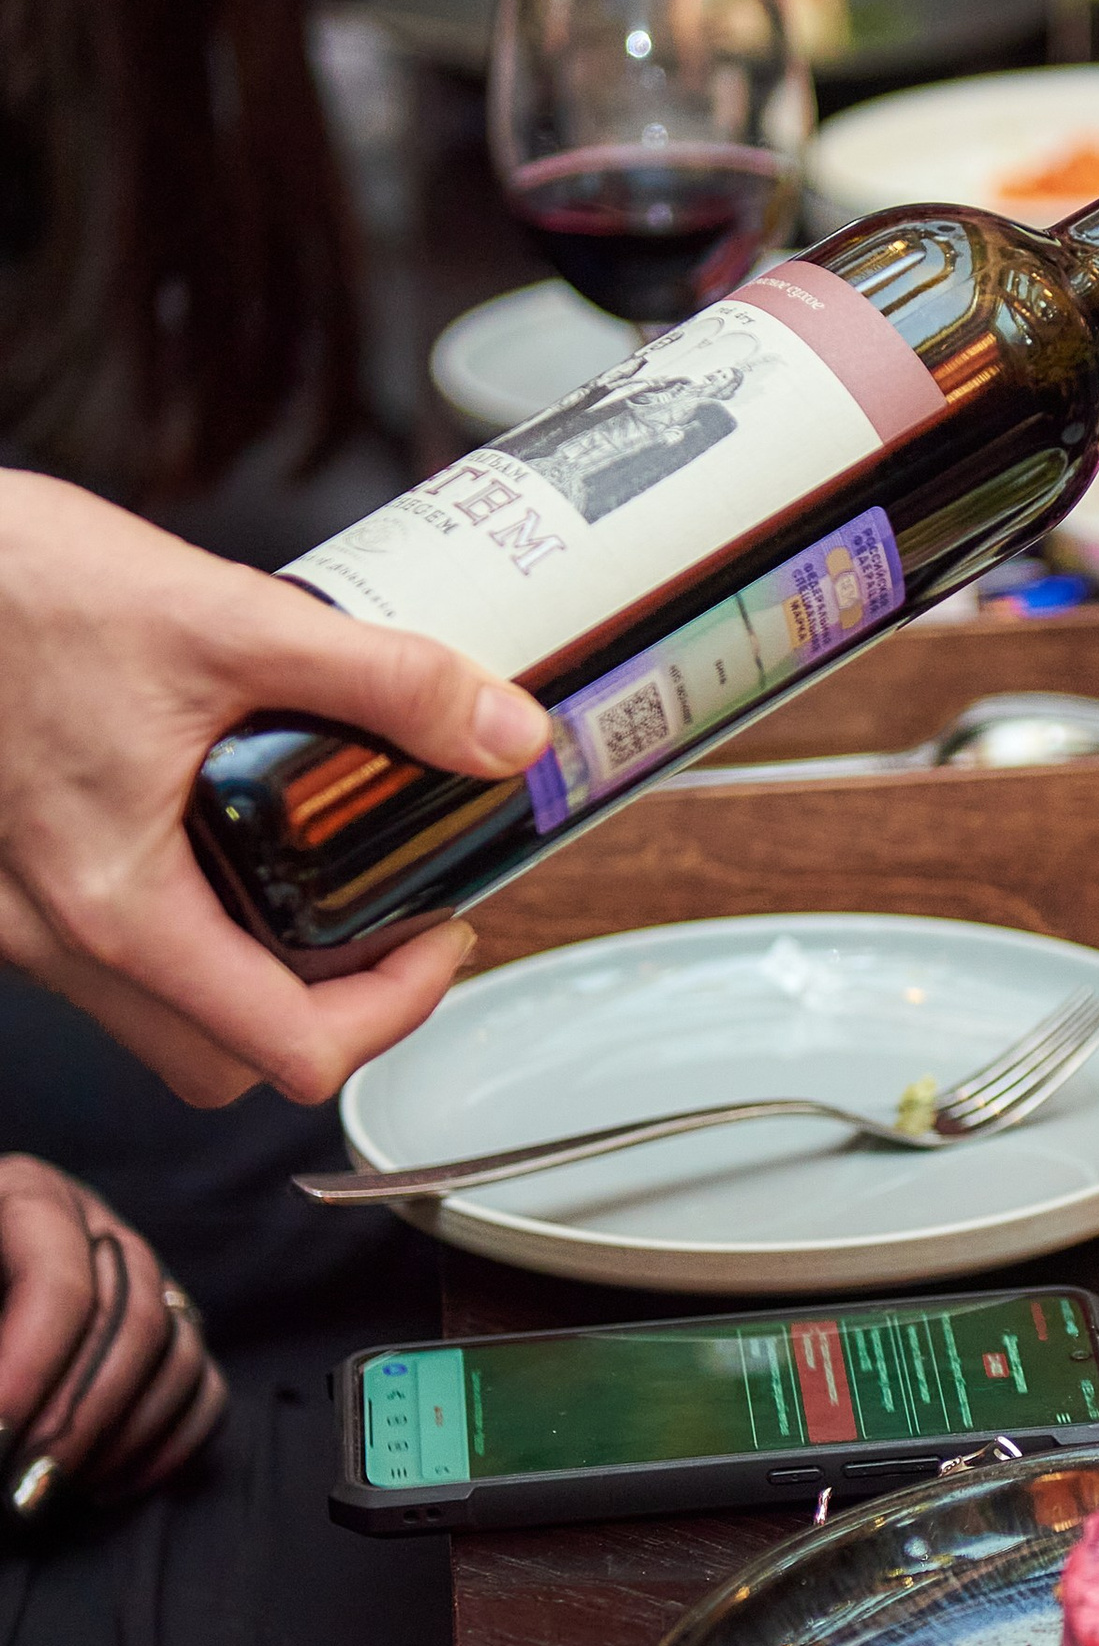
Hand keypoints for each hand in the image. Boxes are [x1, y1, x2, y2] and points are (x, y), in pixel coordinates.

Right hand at [0, 473, 551, 1109]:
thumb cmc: (16, 585)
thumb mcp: (228, 619)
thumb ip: (381, 679)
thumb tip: (503, 733)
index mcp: (118, 905)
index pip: (288, 1050)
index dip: (398, 1008)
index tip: (442, 933)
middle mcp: (57, 936)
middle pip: (226, 1060)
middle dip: (335, 1011)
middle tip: (397, 923)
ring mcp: (23, 916)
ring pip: (164, 1018)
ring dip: (258, 979)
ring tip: (326, 883)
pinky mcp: (9, 877)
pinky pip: (113, 955)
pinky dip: (191, 929)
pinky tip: (228, 842)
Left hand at [0, 1158, 225, 1522]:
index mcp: (26, 1193)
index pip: (58, 1279)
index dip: (30, 1367)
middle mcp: (99, 1227)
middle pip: (134, 1317)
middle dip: (77, 1417)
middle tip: (23, 1489)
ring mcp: (146, 1275)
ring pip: (179, 1354)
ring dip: (120, 1438)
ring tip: (50, 1490)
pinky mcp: (170, 1329)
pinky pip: (204, 1389)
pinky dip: (166, 1447)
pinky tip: (102, 1487)